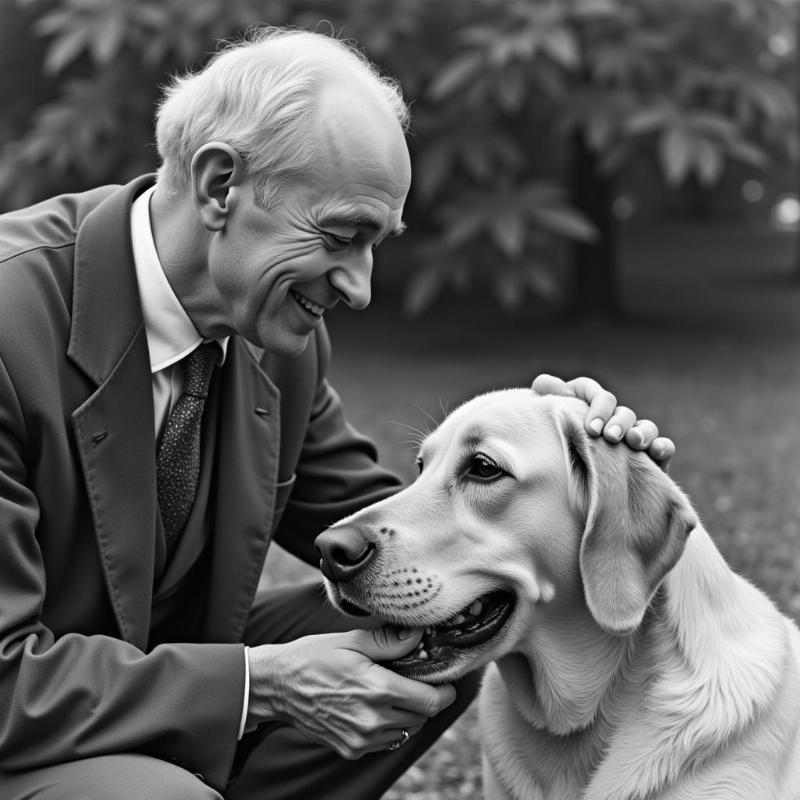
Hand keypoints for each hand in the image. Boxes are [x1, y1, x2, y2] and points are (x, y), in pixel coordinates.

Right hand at [246, 627, 455, 758]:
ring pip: (406, 731)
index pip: (432, 701)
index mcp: (377, 689)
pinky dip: (389, 726)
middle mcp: (373, 719)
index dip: (445, 692)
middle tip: (414, 679)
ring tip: (392, 691)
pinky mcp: (351, 749)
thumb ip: (389, 642)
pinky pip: (386, 741)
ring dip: (408, 713)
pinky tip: (375, 706)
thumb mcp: (351, 640)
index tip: (445, 682)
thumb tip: (419, 635)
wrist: (277, 686)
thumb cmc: (313, 657)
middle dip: (425, 699)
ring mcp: (361, 739)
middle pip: (422, 717)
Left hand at [531, 373, 674, 468]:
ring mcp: (630, 440)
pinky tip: (657, 451)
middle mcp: (611, 421)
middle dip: (617, 423)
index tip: (591, 428)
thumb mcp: (544, 418)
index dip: (598, 407)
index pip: (597, 395)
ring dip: (642, 432)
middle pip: (622, 412)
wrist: (557, 488)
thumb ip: (546, 392)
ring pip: (645, 427)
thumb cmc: (549, 444)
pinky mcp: (646, 462)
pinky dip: (663, 446)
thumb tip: (550, 384)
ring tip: (633, 441)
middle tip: (608, 437)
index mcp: (588, 407)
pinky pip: (662, 448)